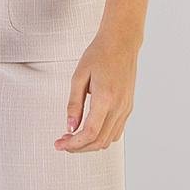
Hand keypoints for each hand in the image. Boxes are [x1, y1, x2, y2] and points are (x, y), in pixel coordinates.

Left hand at [54, 28, 137, 152]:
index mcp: (105, 98)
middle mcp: (119, 106)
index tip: (60, 144)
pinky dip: (102, 136)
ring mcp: (126, 108)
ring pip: (109, 139)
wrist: (121, 42)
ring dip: (91, 144)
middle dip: (79, 147)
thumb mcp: (79, 76)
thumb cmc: (100, 53)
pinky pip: (116, 130)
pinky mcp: (128, 106)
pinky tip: (90, 130)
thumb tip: (70, 126)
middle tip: (64, 143)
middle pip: (99, 141)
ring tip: (74, 137)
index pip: (89, 133)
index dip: (73, 144)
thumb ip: (74, 103)